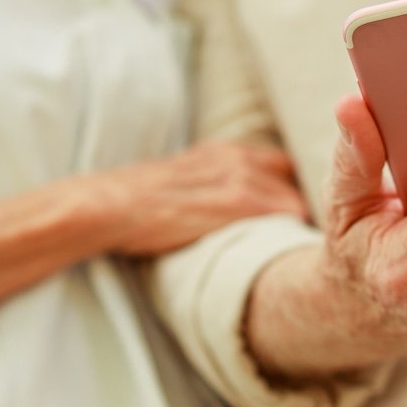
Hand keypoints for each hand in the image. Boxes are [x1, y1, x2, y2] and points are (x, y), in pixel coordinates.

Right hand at [101, 140, 306, 256]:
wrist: (109, 205)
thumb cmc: (136, 207)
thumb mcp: (180, 184)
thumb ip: (207, 190)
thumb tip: (221, 218)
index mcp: (222, 152)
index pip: (278, 165)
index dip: (287, 191)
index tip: (288, 219)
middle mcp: (236, 157)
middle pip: (293, 177)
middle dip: (297, 204)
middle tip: (292, 237)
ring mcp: (239, 176)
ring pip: (296, 198)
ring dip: (297, 224)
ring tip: (293, 252)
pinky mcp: (237, 200)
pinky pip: (288, 213)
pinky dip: (292, 232)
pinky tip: (286, 254)